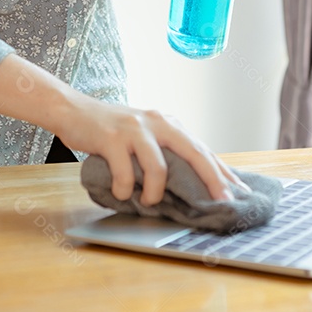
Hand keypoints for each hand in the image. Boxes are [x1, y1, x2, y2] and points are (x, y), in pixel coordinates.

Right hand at [53, 94, 246, 205]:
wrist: (73, 109)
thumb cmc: (109, 129)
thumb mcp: (142, 135)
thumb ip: (162, 151)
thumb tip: (186, 184)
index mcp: (167, 123)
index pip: (202, 149)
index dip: (222, 171)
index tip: (239, 190)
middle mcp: (156, 123)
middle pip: (194, 153)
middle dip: (212, 179)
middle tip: (223, 201)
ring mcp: (134, 130)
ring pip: (159, 167)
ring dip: (155, 192)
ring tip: (149, 202)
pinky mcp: (112, 138)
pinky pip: (125, 172)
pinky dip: (124, 188)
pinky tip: (121, 193)